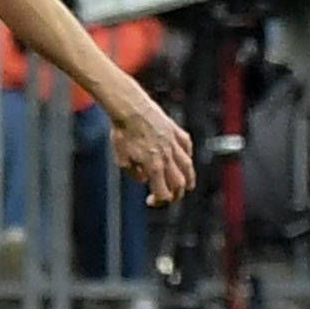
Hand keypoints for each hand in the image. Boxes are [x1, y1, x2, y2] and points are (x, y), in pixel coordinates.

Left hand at [107, 80, 198, 199]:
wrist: (129, 107)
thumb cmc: (122, 132)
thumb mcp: (121, 159)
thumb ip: (134, 173)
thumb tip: (144, 178)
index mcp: (153, 166)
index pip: (163, 193)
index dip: (158, 201)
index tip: (150, 200)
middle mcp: (167, 157)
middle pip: (179, 184)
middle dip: (175, 195)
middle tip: (168, 196)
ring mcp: (174, 143)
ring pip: (188, 167)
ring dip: (188, 179)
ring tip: (186, 185)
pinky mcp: (176, 131)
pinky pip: (186, 146)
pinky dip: (187, 155)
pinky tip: (184, 158)